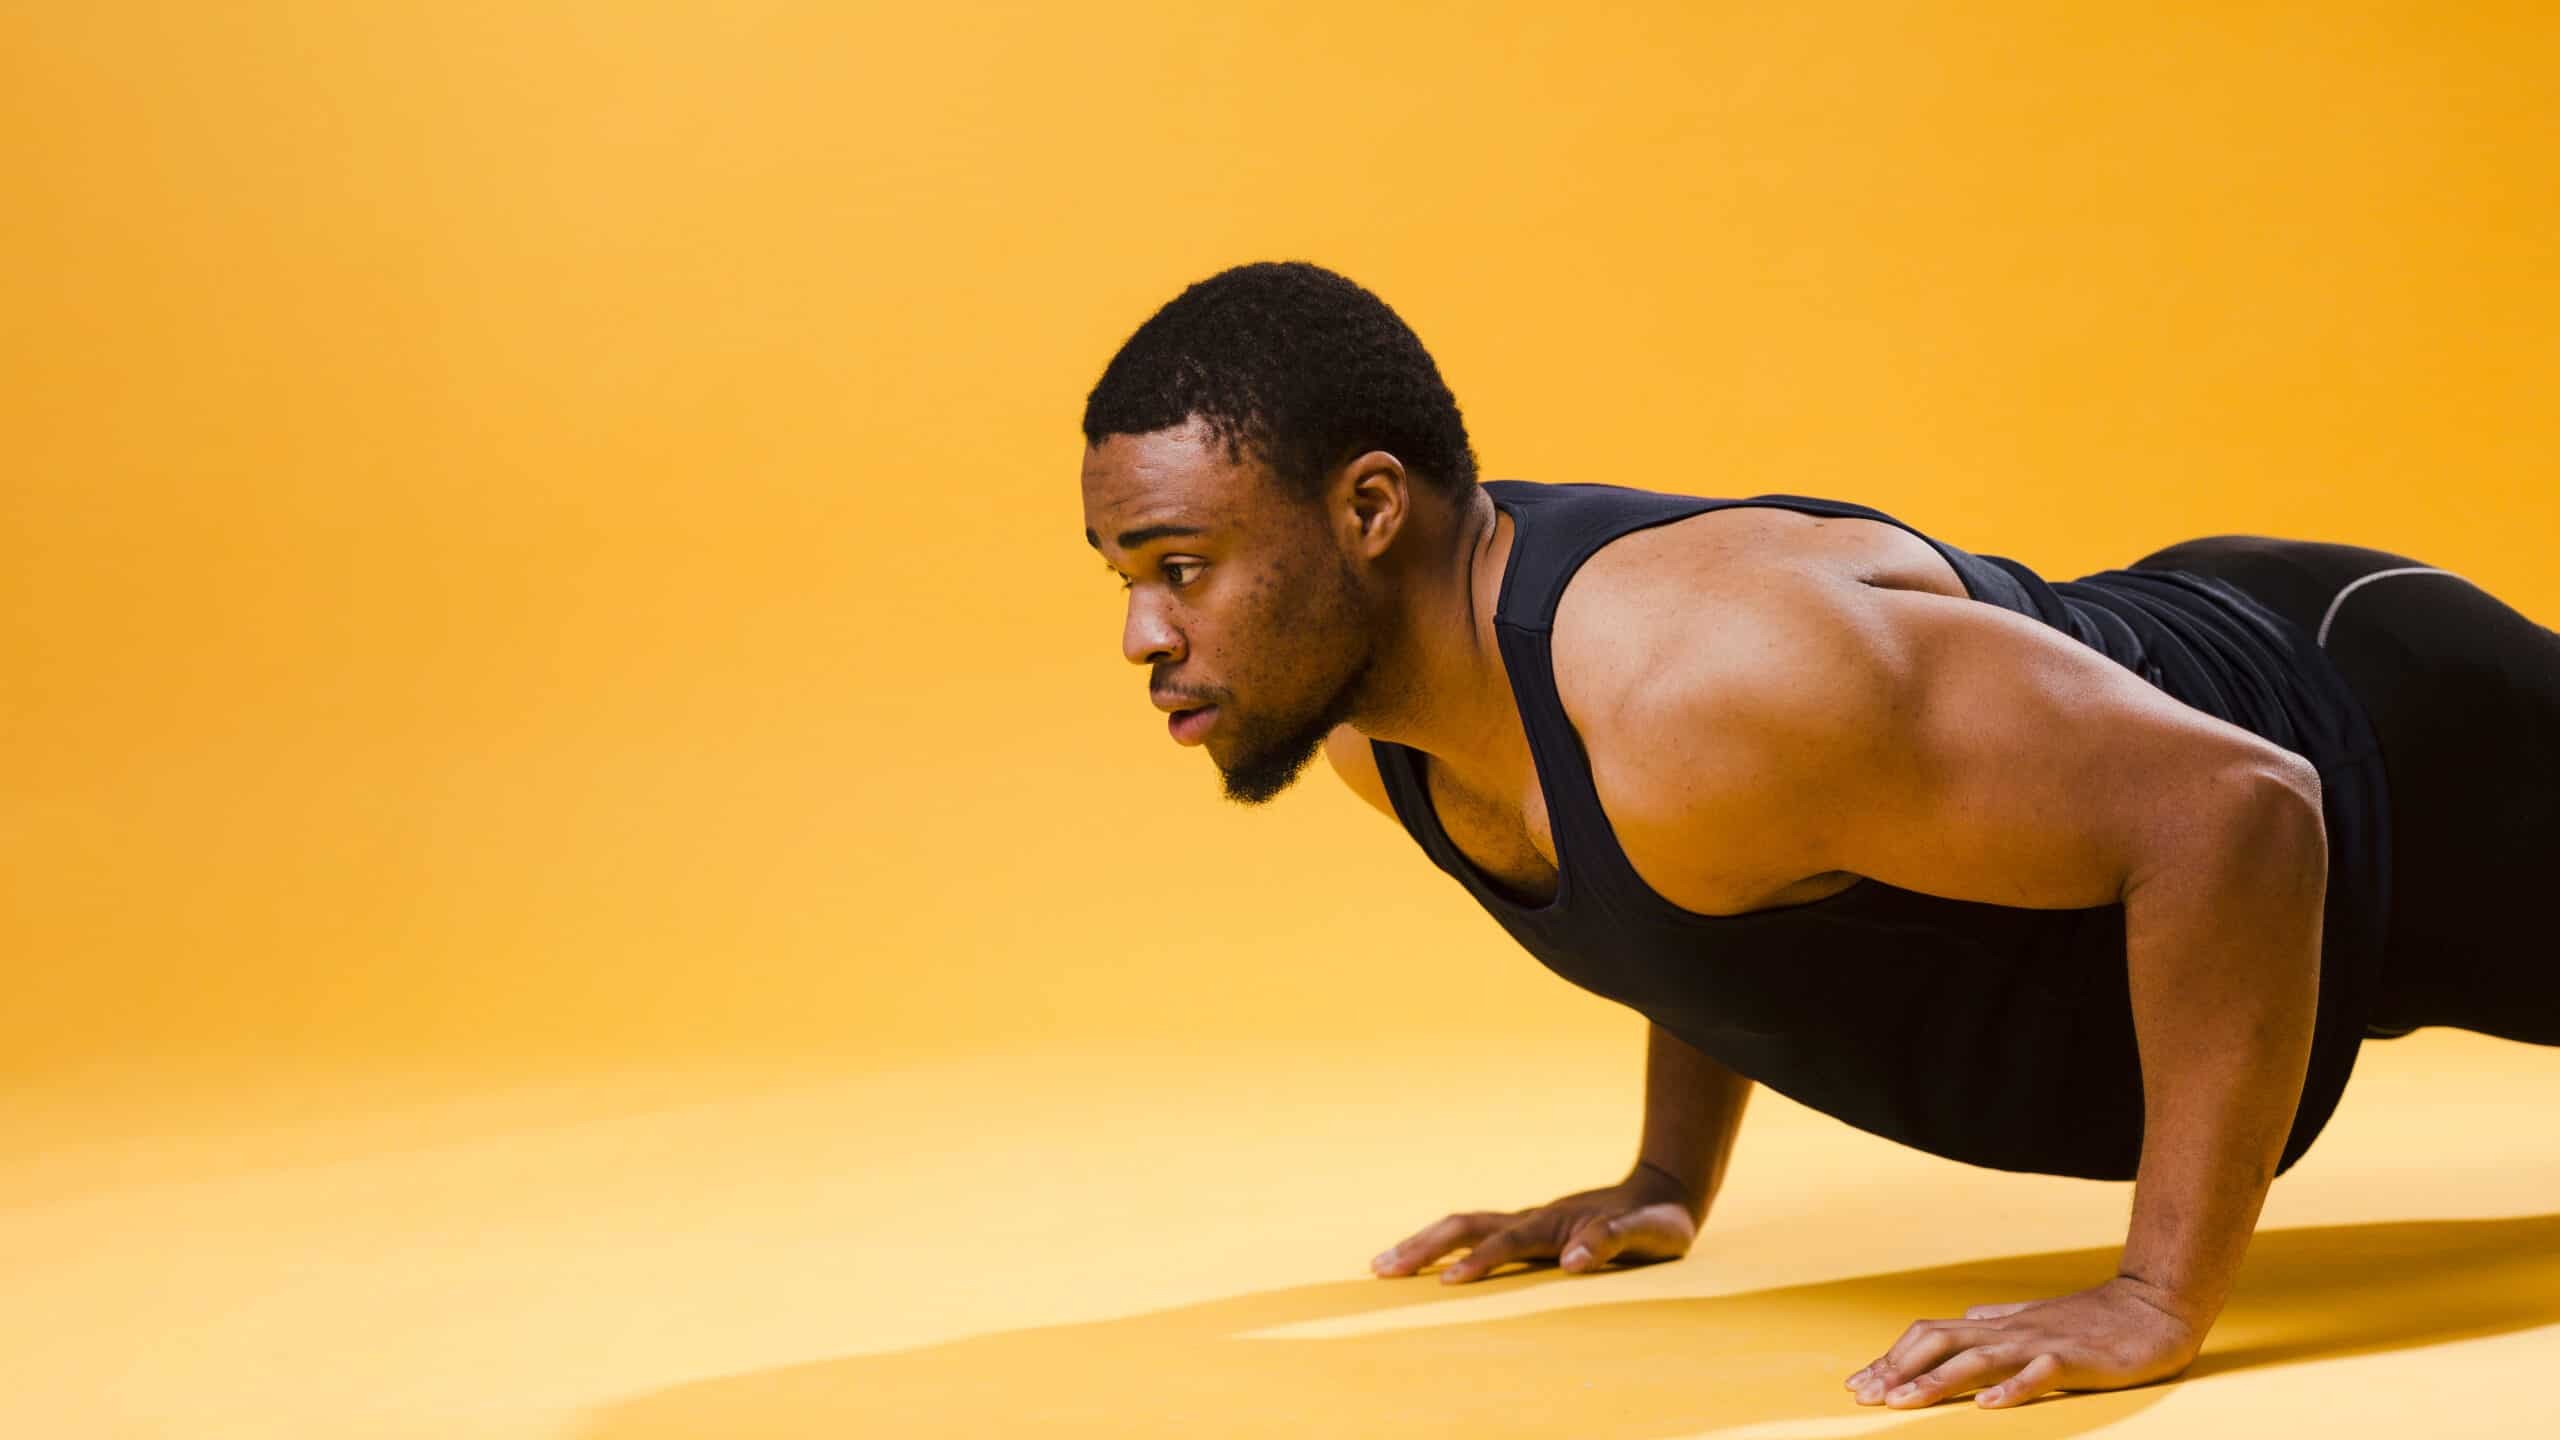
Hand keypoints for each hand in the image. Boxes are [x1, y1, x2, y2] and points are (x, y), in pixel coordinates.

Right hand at [1369, 1162, 1700, 1283]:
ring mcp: (1527, 1223)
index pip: (1507, 1243)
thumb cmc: (1658, 1221)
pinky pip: (1474, 1236)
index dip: (1479, 1262)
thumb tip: (1574, 1261)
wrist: (1663, 1192)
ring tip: (1382, 1263)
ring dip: (1422, 1244)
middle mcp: (1533, 1220)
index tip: (1447, 1284)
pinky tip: (1422, 1260)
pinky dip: (1442, 1246)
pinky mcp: (1528, 1232)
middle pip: (1466, 1227)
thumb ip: (1613, 1242)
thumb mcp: (1651, 1233)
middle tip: (1380, 1268)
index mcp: (1556, 1225)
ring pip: (1463, 1227)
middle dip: (1423, 1247)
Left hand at [1843, 1274, 2204, 1409]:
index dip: (1893, 1358)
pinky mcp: (2076, 1359)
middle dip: (1899, 1369)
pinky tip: (1986, 1406)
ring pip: (1978, 1359)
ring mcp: (2041, 1343)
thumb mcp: (2034, 1319)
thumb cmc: (2092, 1318)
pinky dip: (2011, 1388)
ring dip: (1937, 1381)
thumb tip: (1963, 1320)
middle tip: (1865, 1396)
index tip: (1860, 1383)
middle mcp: (2011, 1331)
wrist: (2154, 1306)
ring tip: (1904, 1402)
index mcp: (1998, 1326)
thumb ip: (1997, 1322)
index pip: (1931, 1335)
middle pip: (1941, 1342)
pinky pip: (2040, 1374)